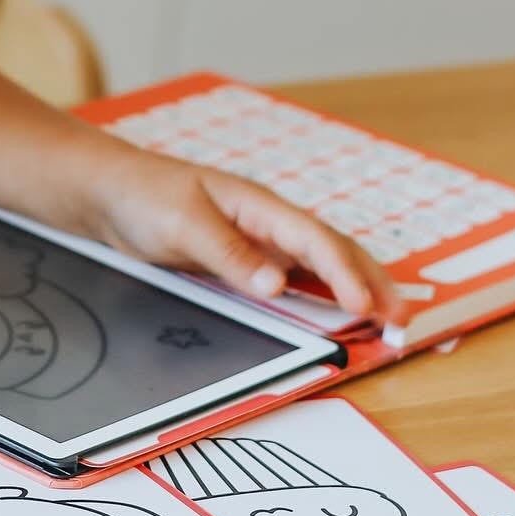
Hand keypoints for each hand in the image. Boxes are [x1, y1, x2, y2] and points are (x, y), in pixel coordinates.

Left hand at [94, 149, 399, 325]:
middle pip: (334, 252)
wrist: (109, 193)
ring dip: (358, 291)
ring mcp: (261, 242)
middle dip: (373, 283)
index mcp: (259, 206)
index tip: (367, 306)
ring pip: (322, 267)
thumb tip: (277, 284)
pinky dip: (326, 297)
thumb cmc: (144, 196)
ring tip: (391, 322)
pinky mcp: (247, 260)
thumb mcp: (181, 224)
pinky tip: (343, 315)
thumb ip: (229, 253)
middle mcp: (269, 223)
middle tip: (404, 321)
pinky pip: (297, 280)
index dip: (345, 274)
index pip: (315, 241)